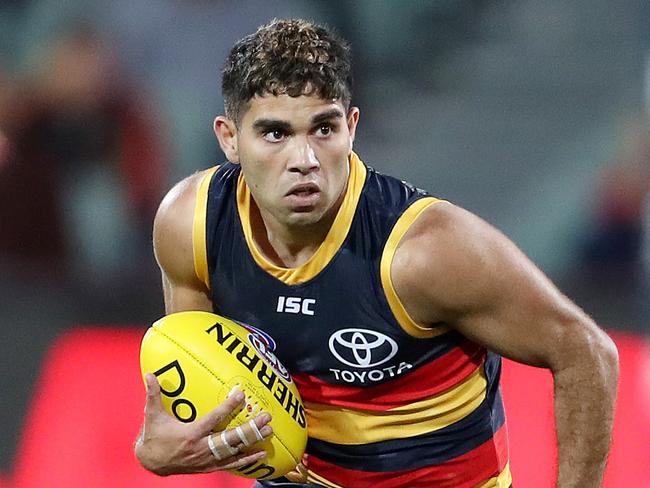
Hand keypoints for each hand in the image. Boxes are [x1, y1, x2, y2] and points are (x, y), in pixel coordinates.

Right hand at [134, 373, 272, 475]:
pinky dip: (246, 460)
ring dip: (252, 442)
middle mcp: (201, 449)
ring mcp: (207, 460)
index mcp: (190, 435)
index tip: (241, 395)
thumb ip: (153, 394)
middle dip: (249, 429)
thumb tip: (149, 374)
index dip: (227, 407)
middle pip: (230, 439)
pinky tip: (261, 453)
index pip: (213, 419)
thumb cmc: (153, 437)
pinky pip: (231, 464)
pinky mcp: (209, 467)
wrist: (151, 463)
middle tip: (265, 418)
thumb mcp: (152, 415)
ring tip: (268, 432)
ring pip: (234, 452)